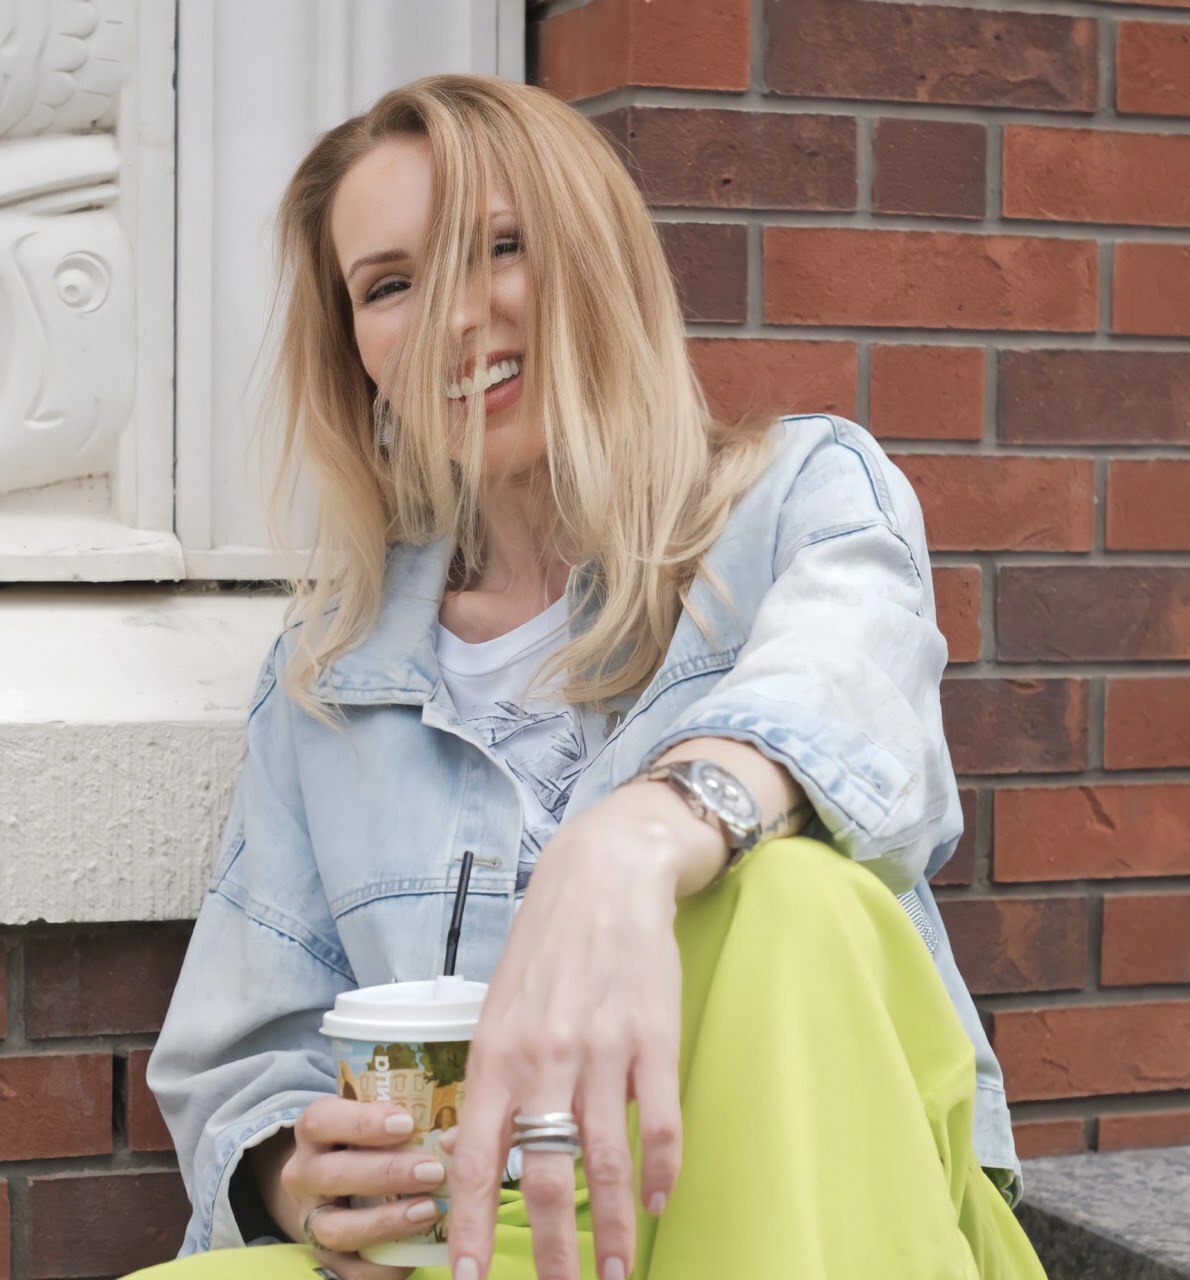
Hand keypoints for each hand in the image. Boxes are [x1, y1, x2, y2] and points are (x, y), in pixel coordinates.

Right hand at [273, 1097, 448, 1278]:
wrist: (339, 1178)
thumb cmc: (372, 1138)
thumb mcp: (379, 1119)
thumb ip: (409, 1122)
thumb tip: (455, 1138)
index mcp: (314, 1130)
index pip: (321, 1120)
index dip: (362, 1122)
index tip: (407, 1123)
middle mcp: (303, 1174)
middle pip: (331, 1175)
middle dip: (386, 1174)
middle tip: (432, 1171)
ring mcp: (310, 1219)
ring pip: (335, 1229)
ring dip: (385, 1222)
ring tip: (429, 1210)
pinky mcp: (325, 1257)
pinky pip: (349, 1272)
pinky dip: (385, 1266)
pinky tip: (417, 1251)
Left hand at [447, 780, 726, 1279]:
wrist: (603, 877)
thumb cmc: (545, 945)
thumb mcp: (498, 1005)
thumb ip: (496, 1076)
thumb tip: (491, 1153)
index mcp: (495, 1053)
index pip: (474, 1159)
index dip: (469, 1228)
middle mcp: (544, 1058)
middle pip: (546, 1178)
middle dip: (553, 1254)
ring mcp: (602, 1050)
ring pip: (607, 1164)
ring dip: (616, 1232)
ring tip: (621, 1275)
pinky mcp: (653, 1038)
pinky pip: (660, 1124)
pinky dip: (661, 1173)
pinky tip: (660, 1201)